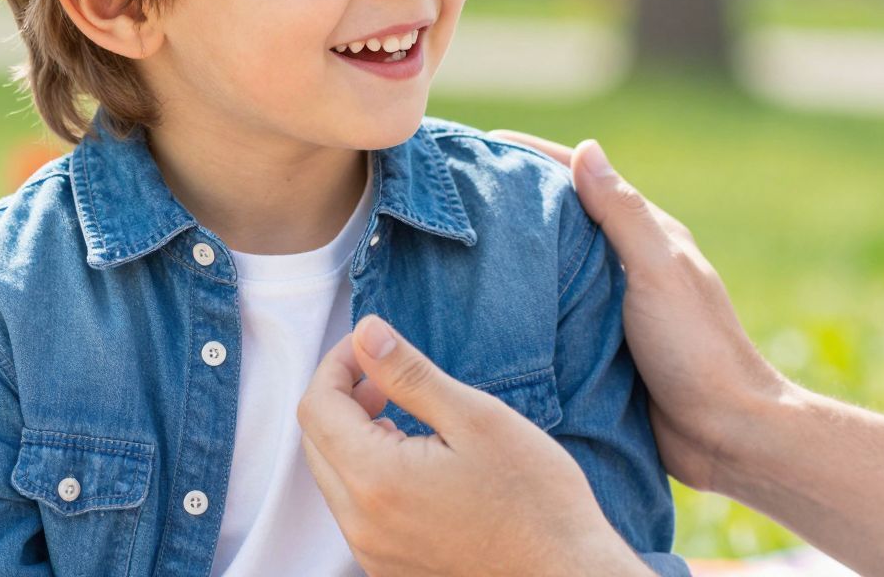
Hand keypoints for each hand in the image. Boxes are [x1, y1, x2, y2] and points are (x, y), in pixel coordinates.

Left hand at [298, 314, 646, 576]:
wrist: (567, 575)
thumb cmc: (534, 498)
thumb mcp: (475, 417)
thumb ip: (409, 373)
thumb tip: (366, 331)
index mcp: (375, 479)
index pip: (317, 406)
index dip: (337, 364)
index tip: (369, 345)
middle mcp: (361, 524)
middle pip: (316, 442)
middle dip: (340, 398)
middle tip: (384, 377)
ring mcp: (373, 553)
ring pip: (334, 478)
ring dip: (353, 437)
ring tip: (402, 416)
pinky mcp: (390, 569)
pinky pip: (356, 511)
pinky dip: (368, 475)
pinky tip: (414, 462)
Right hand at [489, 131, 792, 494]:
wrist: (725, 436)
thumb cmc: (697, 349)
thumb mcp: (658, 271)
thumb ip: (623, 214)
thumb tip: (586, 148)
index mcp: (647, 235)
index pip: (582, 179)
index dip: (532, 157)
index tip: (478, 146)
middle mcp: (627, 264)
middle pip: (561, 220)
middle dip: (512, 203)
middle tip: (451, 197)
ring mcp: (612, 308)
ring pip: (552, 269)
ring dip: (511, 258)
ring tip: (453, 248)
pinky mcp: (599, 349)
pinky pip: (551, 316)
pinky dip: (520, 307)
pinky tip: (481, 311)